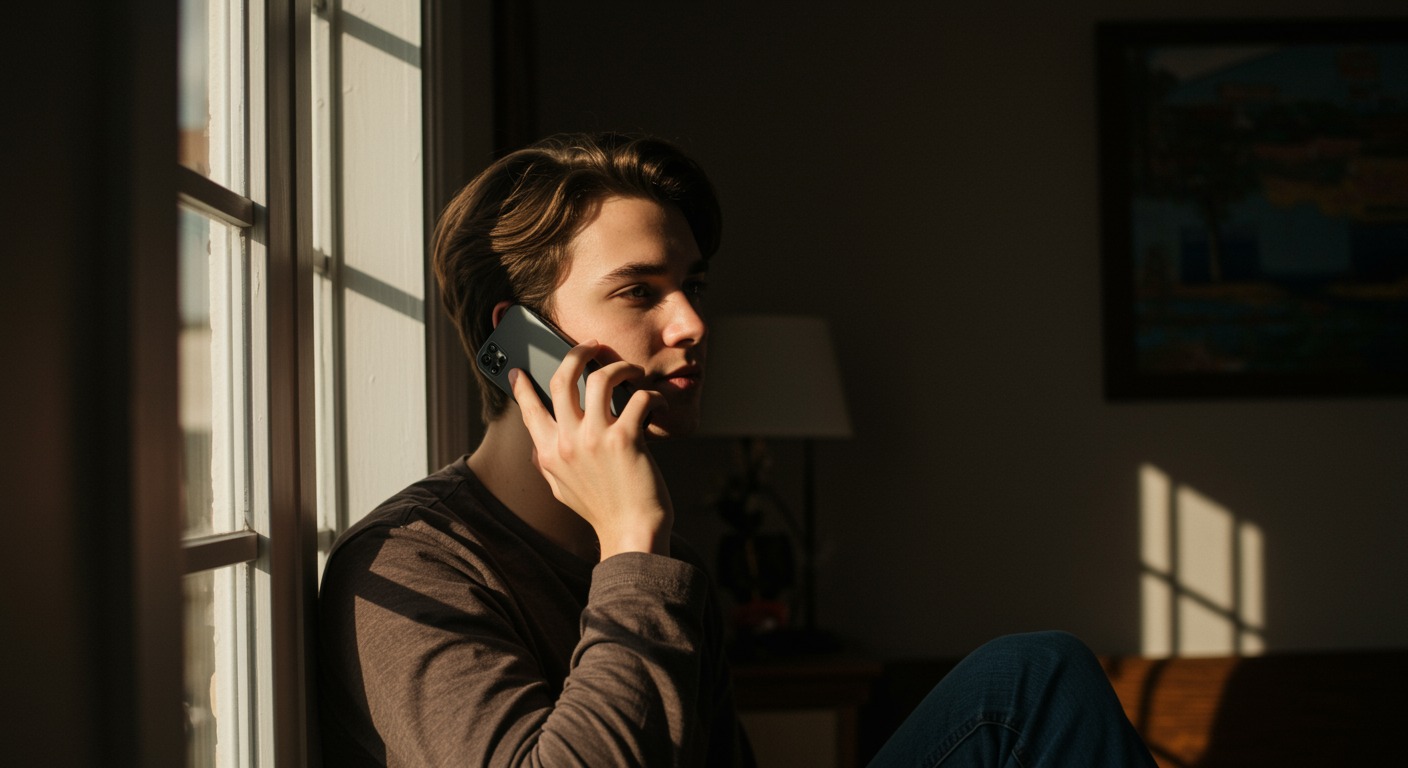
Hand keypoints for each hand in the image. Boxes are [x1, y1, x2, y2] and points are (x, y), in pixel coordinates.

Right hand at [511, 340, 672, 558]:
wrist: (631, 533)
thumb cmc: (602, 511)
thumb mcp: (561, 489)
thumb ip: (548, 463)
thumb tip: (537, 445)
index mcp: (549, 452)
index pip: (529, 409)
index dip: (522, 386)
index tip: (518, 371)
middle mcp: (567, 442)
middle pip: (563, 378)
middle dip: (577, 353)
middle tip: (593, 347)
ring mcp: (595, 439)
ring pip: (600, 378)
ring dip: (619, 367)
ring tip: (631, 371)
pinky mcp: (626, 439)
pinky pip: (638, 398)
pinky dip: (651, 395)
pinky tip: (657, 404)